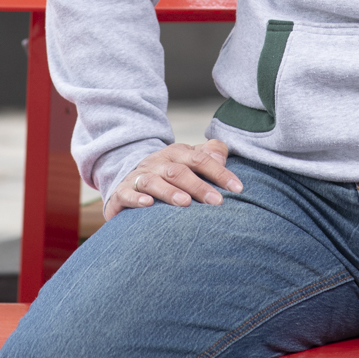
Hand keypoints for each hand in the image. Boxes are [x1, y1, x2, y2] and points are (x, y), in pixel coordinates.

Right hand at [105, 140, 242, 219]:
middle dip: (198, 186)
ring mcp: (138, 177)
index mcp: (176, 153)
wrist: (129, 178)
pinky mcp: (120, 192)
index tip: (238, 188)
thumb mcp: (190, 160)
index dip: (219, 172)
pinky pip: (126, 194)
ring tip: (185, 203)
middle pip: (178, 171)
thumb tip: (221, 156)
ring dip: (169, 191)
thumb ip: (210, 155)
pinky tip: (147, 204)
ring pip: (153, 181)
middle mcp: (157, 163)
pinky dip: (136, 199)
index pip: (200, 159)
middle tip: (217, 201)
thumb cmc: (170, 173)